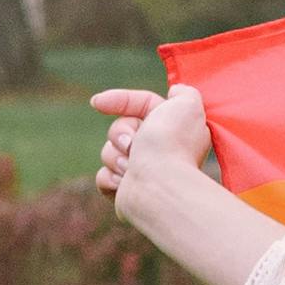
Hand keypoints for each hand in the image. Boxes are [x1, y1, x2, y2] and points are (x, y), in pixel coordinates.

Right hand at [90, 78, 216, 219]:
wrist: (161, 185)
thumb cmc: (171, 143)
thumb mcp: (187, 104)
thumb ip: (183, 93)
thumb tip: (174, 93)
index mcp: (171, 126)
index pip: (141, 103)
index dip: (119, 99)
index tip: (97, 103)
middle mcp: (158, 148)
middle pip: (120, 128)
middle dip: (119, 133)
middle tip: (132, 145)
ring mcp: (142, 171)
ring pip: (108, 152)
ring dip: (115, 156)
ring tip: (131, 167)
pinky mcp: (128, 191)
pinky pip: (103, 176)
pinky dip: (110, 178)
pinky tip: (123, 183)